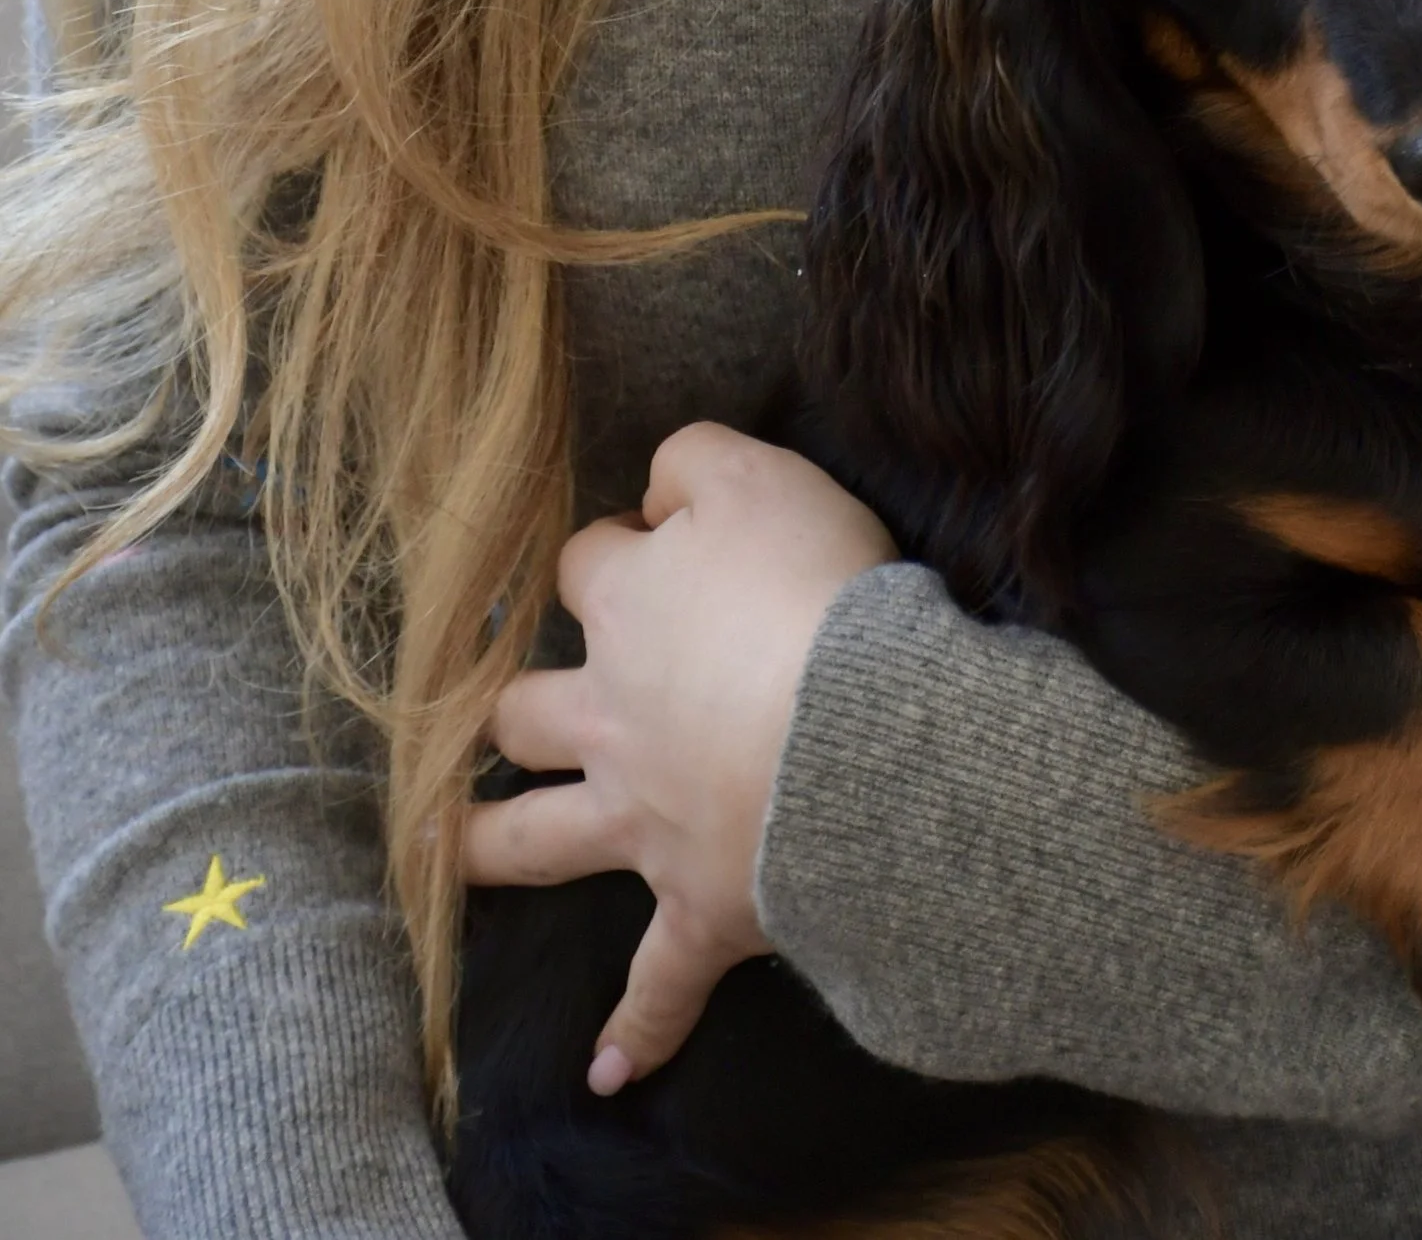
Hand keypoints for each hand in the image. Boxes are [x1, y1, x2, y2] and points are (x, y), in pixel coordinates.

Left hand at [460, 423, 894, 1089]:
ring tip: (453, 853)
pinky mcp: (699, 909)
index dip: (613, 550)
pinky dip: (636, 1031)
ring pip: (538, 839)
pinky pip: (657, 985)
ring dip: (493, 849)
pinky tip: (610, 1072)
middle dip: (513, 704)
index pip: (585, 565)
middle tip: (515, 702)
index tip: (653, 542)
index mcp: (629, 609)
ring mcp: (643, 821)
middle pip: (526, 708)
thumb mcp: (763, 476)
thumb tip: (657, 483)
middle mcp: (611, 716)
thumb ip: (696, 461)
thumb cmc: (815, 592)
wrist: (857, 733)